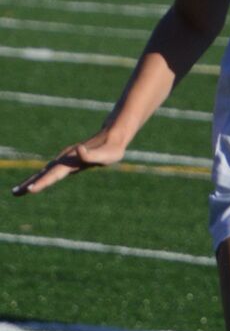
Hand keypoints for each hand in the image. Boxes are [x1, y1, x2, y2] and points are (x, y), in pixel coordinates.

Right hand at [11, 129, 126, 195]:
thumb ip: (93, 155)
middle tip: (14, 193)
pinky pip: (50, 171)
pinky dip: (40, 177)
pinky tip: (36, 182)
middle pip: (44, 173)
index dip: (42, 182)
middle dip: (29, 183)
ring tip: (19, 190)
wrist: (113, 136)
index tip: (29, 190)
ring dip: (31, 180)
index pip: (54, 174)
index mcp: (72, 161)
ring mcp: (65, 159)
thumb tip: (79, 149)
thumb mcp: (107, 154)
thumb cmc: (112, 148)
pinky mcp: (67, 161)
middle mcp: (65, 159)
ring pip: (44, 171)